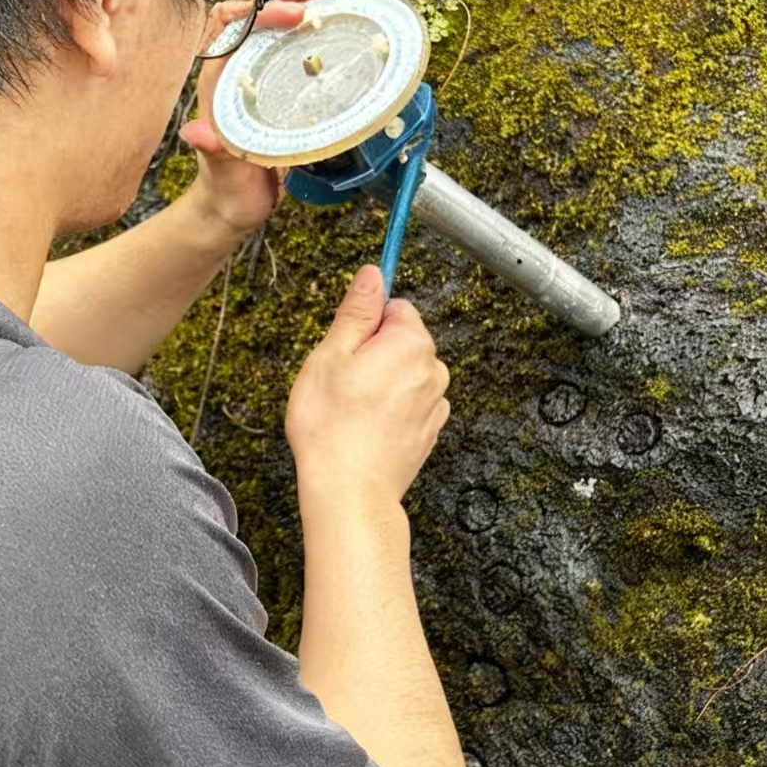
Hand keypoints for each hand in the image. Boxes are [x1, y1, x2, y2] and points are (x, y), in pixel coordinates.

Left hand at [180, 0, 347, 239]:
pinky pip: (291, 40)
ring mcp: (255, 71)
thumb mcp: (222, 173)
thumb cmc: (226, 188)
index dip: (262, 11)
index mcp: (216, 80)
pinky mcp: (275, 80)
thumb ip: (212, 153)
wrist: (231, 206)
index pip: (232, 24)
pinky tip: (341, 22)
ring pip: (274, 18)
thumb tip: (196, 133)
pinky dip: (316, 24)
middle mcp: (234, 67)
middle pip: (255, 7)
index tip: (296, 15)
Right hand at [286, 266, 449, 504]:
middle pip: (402, 341)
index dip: (365, 325)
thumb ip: (357, 311)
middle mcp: (433, 370)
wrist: (349, 491)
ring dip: (382, 383)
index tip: (346, 347)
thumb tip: (372, 274)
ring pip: (405, 374)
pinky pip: (410, 404)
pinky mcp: (429, 431)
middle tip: (342, 381)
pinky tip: (366, 426)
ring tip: (351, 409)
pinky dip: (391, 410)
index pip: (396, 307)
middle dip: (374, 354)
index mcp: (411, 343)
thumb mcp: (331, 355)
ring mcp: (435, 404)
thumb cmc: (332, 426)